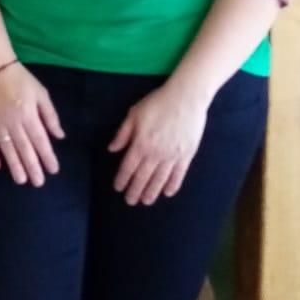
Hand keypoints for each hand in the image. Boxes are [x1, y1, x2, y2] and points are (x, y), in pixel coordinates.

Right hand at [0, 62, 63, 186]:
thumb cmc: (22, 80)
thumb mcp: (42, 94)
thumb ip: (50, 116)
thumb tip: (59, 136)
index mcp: (29, 114)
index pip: (40, 140)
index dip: (47, 156)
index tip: (53, 170)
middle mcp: (13, 122)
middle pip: (24, 148)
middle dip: (32, 166)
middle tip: (38, 182)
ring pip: (7, 148)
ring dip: (14, 165)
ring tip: (21, 180)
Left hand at [108, 76, 209, 204]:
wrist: (186, 98)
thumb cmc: (157, 103)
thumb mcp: (134, 114)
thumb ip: (123, 133)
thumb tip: (112, 149)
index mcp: (141, 143)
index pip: (128, 167)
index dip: (122, 179)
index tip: (118, 188)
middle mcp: (156, 154)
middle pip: (143, 177)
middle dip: (135, 190)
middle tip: (130, 201)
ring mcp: (172, 156)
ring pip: (160, 179)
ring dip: (152, 192)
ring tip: (146, 201)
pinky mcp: (187, 155)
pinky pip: (179, 175)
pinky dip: (173, 185)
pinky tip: (167, 193)